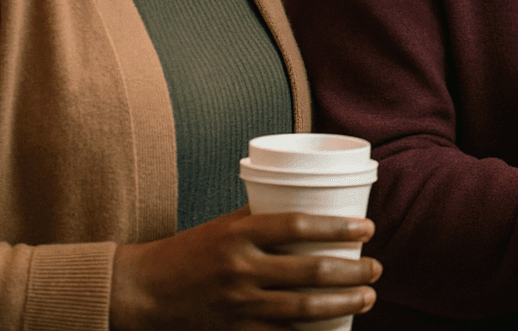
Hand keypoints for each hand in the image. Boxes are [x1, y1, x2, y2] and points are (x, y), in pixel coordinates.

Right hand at [110, 207, 380, 329]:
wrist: (140, 293)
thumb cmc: (188, 254)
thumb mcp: (224, 227)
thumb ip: (263, 220)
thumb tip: (313, 209)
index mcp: (238, 235)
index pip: (298, 226)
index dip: (337, 228)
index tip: (368, 228)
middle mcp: (240, 270)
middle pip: (310, 272)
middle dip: (352, 273)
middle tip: (377, 269)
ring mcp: (238, 306)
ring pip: (303, 309)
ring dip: (343, 304)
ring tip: (368, 297)